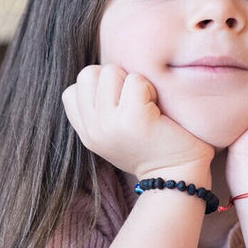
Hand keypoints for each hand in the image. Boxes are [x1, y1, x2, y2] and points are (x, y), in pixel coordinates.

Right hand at [62, 64, 213, 178]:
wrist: (177, 175)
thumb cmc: (151, 148)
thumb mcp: (113, 134)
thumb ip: (98, 111)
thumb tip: (98, 75)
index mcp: (86, 133)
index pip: (71, 92)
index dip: (97, 88)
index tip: (119, 104)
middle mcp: (93, 129)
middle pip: (88, 74)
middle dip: (113, 79)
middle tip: (134, 100)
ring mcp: (110, 123)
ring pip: (110, 71)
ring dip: (133, 81)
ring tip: (146, 104)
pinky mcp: (134, 118)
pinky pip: (136, 80)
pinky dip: (150, 87)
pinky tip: (157, 108)